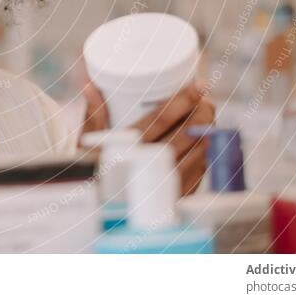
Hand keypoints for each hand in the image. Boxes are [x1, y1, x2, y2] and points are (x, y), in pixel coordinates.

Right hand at [80, 77, 214, 196]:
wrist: (93, 211)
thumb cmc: (89, 173)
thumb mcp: (87, 142)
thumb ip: (94, 112)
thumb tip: (90, 83)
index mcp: (125, 149)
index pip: (160, 119)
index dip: (182, 101)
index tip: (196, 87)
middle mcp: (146, 167)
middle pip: (184, 136)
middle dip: (200, 115)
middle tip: (206, 101)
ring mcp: (163, 187)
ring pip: (196, 156)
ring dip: (206, 135)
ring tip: (208, 119)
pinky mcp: (172, 202)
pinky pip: (197, 177)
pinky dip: (204, 159)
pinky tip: (206, 146)